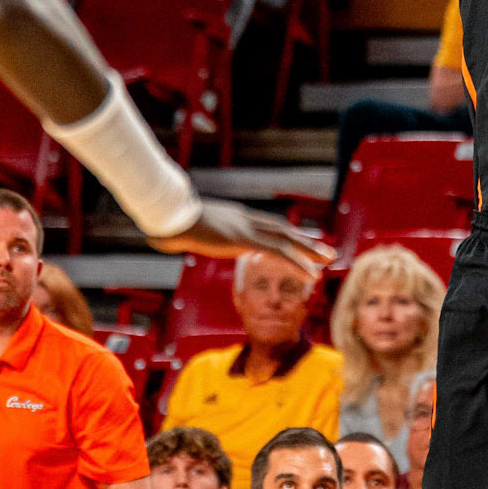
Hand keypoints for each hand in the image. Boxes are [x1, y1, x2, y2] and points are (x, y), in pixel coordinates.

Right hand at [148, 201, 337, 273]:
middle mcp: (244, 220)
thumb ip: (174, 236)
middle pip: (282, 230)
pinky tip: (311, 274)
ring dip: (310, 250)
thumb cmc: (163, 222)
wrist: (164, 214)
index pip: (266, 226)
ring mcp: (245, 228)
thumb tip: (158, 238)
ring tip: (329, 260)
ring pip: (286, 239)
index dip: (286, 234)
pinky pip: (277, 252)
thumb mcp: (172, 230)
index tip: (301, 242)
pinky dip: (297, 263)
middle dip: (306, 241)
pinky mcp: (243, 239)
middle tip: (327, 251)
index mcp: (233, 217)